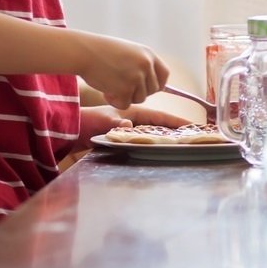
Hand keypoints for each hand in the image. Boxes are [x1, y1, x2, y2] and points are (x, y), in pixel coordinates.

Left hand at [73, 104, 191, 152]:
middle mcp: (136, 122)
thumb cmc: (89, 122)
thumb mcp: (104, 121)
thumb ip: (116, 124)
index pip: (162, 117)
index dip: (178, 121)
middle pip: (161, 127)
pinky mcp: (124, 140)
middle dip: (176, 132)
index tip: (194, 126)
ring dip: (165, 140)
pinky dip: (152, 147)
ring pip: (153, 136)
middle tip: (193, 139)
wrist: (72, 130)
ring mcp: (131, 131)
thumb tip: (128, 125)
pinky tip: (158, 154)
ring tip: (180, 147)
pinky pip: (143, 144)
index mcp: (135, 113)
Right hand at [77, 33, 168, 109]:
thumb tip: (156, 86)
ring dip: (126, 96)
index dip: (157, 84)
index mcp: (148, 54)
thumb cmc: (102, 52)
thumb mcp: (129, 52)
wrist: (84, 52)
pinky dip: (115, 101)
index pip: (164, 75)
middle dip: (138, 92)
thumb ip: (142, 66)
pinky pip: (126, 104)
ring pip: (140, 98)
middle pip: (152, 90)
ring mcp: (136, 77)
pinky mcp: (125, 89)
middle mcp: (146, 65)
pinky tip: (106, 91)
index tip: (147, 88)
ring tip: (111, 86)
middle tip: (122, 87)